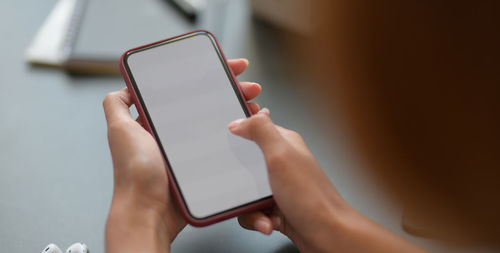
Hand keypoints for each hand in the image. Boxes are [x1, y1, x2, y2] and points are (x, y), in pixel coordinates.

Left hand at [103, 59, 261, 252]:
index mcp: (160, 123)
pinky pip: (225, 149)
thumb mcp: (120, 131)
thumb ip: (116, 106)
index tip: (228, 69)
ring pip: (222, 126)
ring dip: (241, 114)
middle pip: (210, 106)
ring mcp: (192, 152)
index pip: (189, 92)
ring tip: (255, 108)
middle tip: (250, 89)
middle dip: (232, 93)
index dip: (210, 78)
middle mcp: (177, 136)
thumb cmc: (134, 174)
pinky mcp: (204, 168)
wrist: (148, 213)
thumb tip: (123, 87)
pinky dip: (241, 139)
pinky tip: (252, 132)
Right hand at [229, 111, 426, 252]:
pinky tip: (269, 221)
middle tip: (246, 188)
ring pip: (244, 191)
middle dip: (239, 181)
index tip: (228, 138)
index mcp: (283, 143)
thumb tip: (239, 120)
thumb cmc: (313, 198)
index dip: (241, 129)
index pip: (256, 126)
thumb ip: (260, 131)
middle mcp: (281, 163)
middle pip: (243, 163)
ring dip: (250, 206)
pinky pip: (251, 210)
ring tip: (264, 212)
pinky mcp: (274, 206)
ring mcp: (277, 186)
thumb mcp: (281, 156)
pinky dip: (257, 219)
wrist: (327, 235)